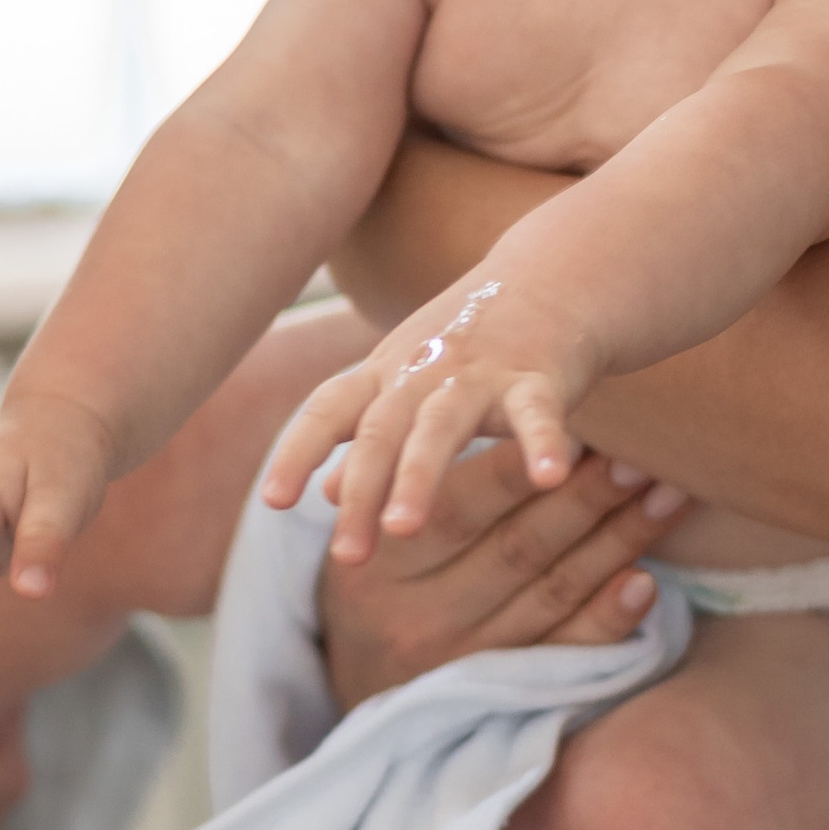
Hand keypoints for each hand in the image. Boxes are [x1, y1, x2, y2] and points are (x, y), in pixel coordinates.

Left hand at [263, 270, 599, 562]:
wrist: (555, 271)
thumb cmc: (472, 338)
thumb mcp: (408, 379)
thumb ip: (367, 435)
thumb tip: (328, 493)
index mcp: (385, 373)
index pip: (328, 409)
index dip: (298, 451)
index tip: (273, 501)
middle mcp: (423, 370)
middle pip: (380, 431)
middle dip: (361, 493)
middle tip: (347, 558)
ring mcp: (481, 372)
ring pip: (440, 424)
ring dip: (418, 475)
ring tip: (402, 529)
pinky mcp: (540, 375)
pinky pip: (539, 413)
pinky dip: (544, 443)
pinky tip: (548, 478)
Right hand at [315, 442, 687, 710]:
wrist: (344, 678)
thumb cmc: (372, 571)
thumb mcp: (362, 526)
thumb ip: (406, 479)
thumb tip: (476, 420)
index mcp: (385, 563)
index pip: (459, 511)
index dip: (518, 471)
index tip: (576, 432)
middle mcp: (424, 616)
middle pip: (519, 549)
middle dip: (587, 500)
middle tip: (639, 457)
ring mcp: (467, 659)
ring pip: (553, 593)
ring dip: (618, 543)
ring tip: (669, 496)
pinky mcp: (501, 689)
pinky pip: (563, 653)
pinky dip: (607, 619)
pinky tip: (646, 583)